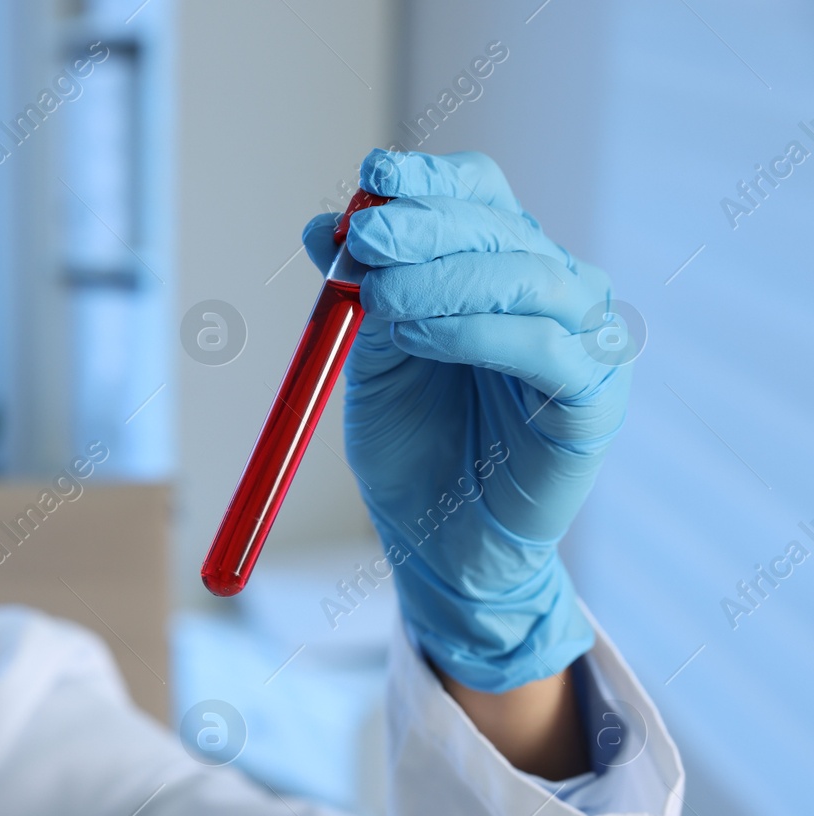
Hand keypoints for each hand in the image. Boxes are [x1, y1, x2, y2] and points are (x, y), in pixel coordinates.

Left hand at [301, 149, 631, 692]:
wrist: (439, 543)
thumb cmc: (410, 448)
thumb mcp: (369, 360)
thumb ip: (358, 296)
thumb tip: (318, 226)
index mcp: (501, 269)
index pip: (482, 195)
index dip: (431, 179)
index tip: (373, 176)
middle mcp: (553, 292)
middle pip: (503, 228)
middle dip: (425, 226)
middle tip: (362, 238)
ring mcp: (583, 341)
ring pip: (527, 278)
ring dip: (444, 277)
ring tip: (378, 296)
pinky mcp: (593, 397)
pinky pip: (545, 348)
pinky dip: (475, 330)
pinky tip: (417, 332)